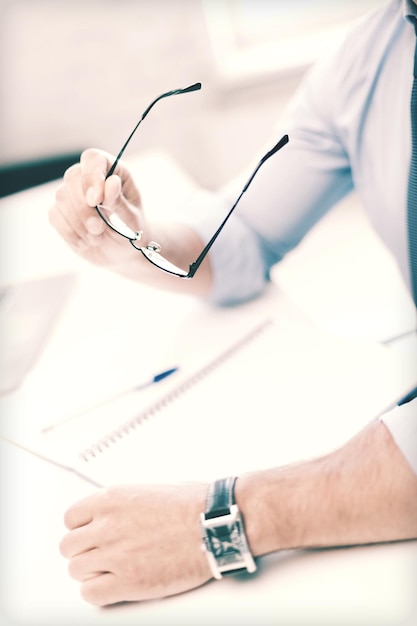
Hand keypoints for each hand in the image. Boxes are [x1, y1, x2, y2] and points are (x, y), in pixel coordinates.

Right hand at [49, 149, 146, 267]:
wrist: (122, 253)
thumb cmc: (132, 232)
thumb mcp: (133, 220)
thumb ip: (120, 202)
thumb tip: (111, 182)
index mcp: (113, 172)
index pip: (93, 159)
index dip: (92, 176)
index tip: (96, 200)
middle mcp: (90, 178)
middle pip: (72, 176)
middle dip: (83, 206)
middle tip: (98, 228)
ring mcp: (73, 194)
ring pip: (61, 196)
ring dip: (78, 222)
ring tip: (97, 238)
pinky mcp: (62, 212)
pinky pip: (54, 215)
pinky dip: (70, 232)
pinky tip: (85, 243)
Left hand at [59, 482, 211, 605]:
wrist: (214, 525)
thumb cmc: (193, 506)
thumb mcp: (150, 489)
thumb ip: (123, 504)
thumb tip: (115, 515)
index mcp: (112, 499)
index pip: (71, 518)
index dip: (80, 528)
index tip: (89, 533)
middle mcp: (108, 526)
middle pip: (69, 546)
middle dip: (83, 550)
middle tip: (99, 553)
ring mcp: (115, 554)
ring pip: (76, 570)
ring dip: (90, 571)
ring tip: (109, 570)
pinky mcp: (128, 582)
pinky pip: (90, 593)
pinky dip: (97, 592)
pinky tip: (112, 585)